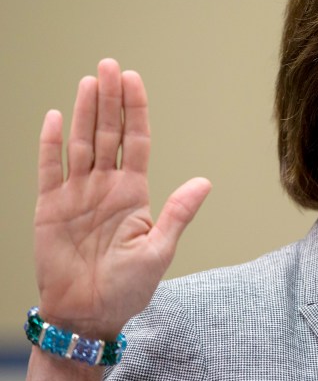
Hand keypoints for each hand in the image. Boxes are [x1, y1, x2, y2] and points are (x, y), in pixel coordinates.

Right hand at [33, 59, 210, 337]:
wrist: (89, 315)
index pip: (135, 141)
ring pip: (81, 143)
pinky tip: (55, 117)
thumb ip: (178, 213)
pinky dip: (51, 145)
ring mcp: (77, 194)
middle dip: (110, 99)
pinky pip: (49, 170)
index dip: (135, 110)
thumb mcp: (160, 250)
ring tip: (89, 81)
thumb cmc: (128, 287)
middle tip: (110, 65)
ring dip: (84, 112)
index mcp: (133, 192)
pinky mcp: (50, 208)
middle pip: (108, 133)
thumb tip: (204, 181)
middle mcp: (105, 186)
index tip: (134, 79)